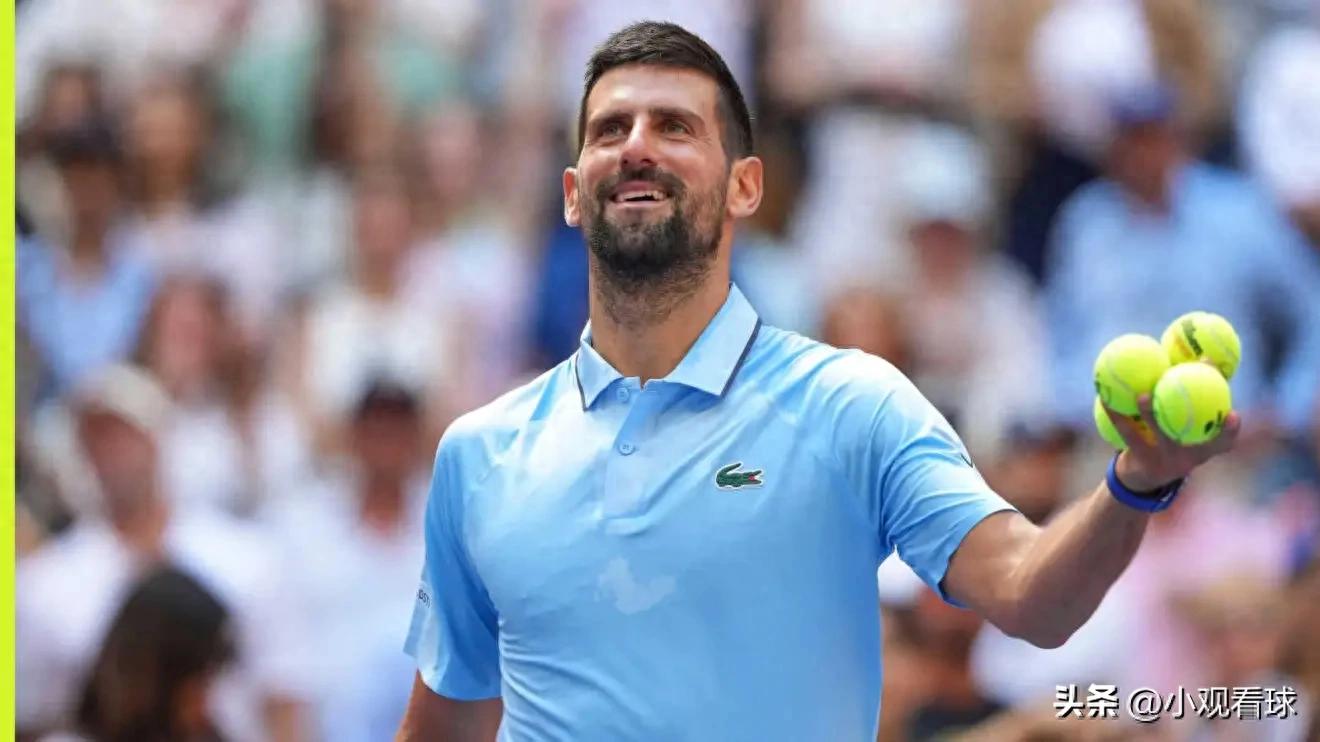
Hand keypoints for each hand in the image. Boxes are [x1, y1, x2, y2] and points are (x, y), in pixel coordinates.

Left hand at [1105, 394, 1240, 491]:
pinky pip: (1128, 434)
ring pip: (1160, 436)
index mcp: (1206, 450)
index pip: (1224, 441)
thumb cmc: (1173, 444)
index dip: (1231, 431)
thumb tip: (1202, 361)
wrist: (1144, 478)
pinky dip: (1117, 414)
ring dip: (1152, 415)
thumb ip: (1197, 404)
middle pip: (1194, 438)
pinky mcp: (1141, 459)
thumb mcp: (1189, 433)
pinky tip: (1106, 398)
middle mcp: (1190, 459)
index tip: (1233, 414)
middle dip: (1192, 413)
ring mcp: (1165, 461)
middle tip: (1188, 386)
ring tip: (1143, 396)